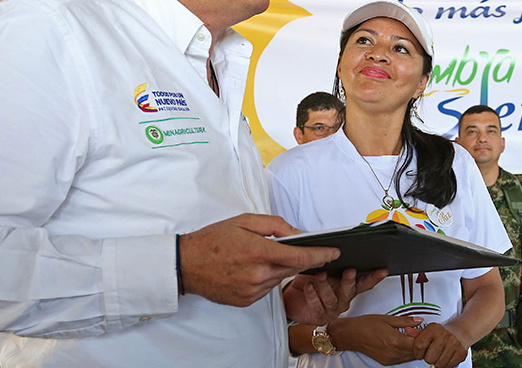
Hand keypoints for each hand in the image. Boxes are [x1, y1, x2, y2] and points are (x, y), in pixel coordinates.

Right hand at [179, 213, 338, 306]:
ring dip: (281, 267)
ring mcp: (252, 291)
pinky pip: (267, 288)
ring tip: (264, 255)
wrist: (186, 265)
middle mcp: (258, 274)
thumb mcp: (245, 221)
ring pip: (280, 278)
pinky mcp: (247, 301)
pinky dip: (267, 278)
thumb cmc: (213, 239)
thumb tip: (298, 233)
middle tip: (305, 248)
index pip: (300, 255)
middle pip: (293, 267)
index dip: (321, 254)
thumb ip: (276, 225)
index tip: (334, 251)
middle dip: (302, 258)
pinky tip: (253, 269)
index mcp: (259, 251)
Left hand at [283, 268, 387, 325]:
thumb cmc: (309, 281)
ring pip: (332, 298)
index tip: (382, 270)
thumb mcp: (322, 268)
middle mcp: (343, 299)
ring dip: (326, 285)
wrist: (292, 297)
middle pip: (350, 290)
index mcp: (348, 286)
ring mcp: (332, 309)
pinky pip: (317, 305)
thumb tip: (335, 248)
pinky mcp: (319, 317)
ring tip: (320, 275)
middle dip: (350, 280)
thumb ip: (331, 261)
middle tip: (349, 271)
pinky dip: (312, 294)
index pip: (365, 282)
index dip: (375, 277)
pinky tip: (308, 286)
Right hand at [329, 315, 422, 364]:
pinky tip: (401, 343)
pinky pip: (402, 359)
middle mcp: (394, 353)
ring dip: (413, 349)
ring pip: (410, 357)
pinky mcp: (386, 362)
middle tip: (416, 332)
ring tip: (408, 337)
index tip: (422, 329)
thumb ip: (405, 321)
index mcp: (395, 341)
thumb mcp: (387, 318)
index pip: (418, 343)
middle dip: (420, 343)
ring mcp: (390, 359)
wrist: (351, 335)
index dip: (423, 336)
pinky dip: (406, 352)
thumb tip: (419, 320)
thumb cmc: (366, 325)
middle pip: (416, 352)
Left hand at [412, 323, 468, 367]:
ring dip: (437, 362)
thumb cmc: (441, 333)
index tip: (420, 353)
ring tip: (439, 354)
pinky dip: (445, 364)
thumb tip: (407, 331)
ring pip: (439, 364)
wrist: (460, 332)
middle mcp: (445, 335)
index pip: (419, 346)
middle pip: (429, 358)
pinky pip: (448, 366)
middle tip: (431, 353)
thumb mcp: (428, 330)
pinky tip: (446, 356)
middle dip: (428, 358)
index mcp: (434, 328)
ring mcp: (454, 344)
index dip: (417, 353)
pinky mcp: (461, 352)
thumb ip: (416, 334)